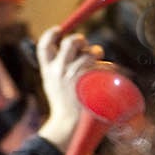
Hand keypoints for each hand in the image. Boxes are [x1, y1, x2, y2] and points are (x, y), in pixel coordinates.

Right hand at [34, 27, 96, 150]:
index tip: (59, 30)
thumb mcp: (52, 84)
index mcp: (47, 70)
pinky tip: (105, 79)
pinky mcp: (92, 79)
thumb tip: (67, 45)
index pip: (45, 44)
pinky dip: (108, 69)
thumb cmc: (63, 105)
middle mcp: (60, 69)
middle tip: (84, 46)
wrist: (69, 125)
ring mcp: (76, 73)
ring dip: (97, 54)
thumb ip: (56, 66)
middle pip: (71, 42)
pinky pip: (105, 65)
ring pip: (92, 51)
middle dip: (80, 40)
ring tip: (96, 65)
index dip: (52, 34)